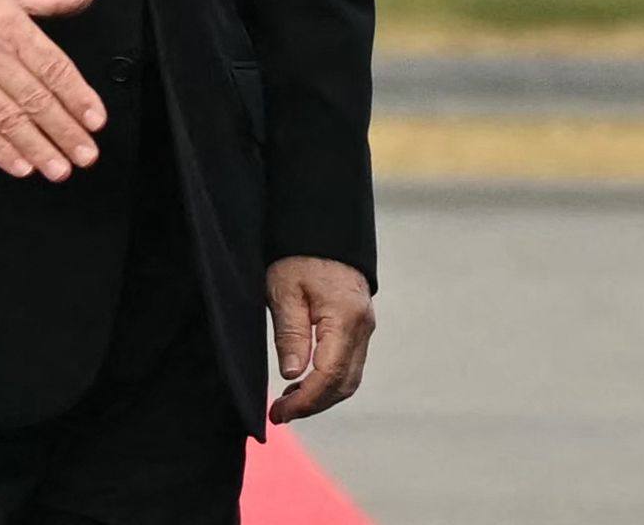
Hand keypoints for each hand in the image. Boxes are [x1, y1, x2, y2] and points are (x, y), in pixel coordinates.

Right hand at [0, 0, 106, 181]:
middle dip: (66, 132)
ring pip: (12, 121)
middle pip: (38, 101)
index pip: (55, 69)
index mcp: (14, 30)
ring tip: (60, 169)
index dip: (79, 97)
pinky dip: (0, 151)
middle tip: (87, 155)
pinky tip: (20, 167)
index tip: (96, 120)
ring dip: (39, 149)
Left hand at [267, 256, 373, 423]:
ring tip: (289, 403)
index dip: (305, 401)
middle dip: (313, 405)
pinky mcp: (361, 325)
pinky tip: (304, 381)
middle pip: (344, 383)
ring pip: (350, 377)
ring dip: (322, 396)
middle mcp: (362, 326)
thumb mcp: (285, 292)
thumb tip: (293, 375)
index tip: (278, 413)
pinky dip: (330, 381)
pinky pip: (351, 363)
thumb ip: (291, 334)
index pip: (329, 375)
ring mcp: (365, 326)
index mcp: (345, 318)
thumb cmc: (299, 257)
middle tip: (279, 414)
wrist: (324, 230)